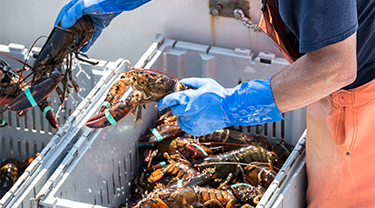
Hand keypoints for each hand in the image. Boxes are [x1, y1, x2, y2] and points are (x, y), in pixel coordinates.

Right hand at [54, 0, 150, 51]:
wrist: (118, 2)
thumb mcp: (83, 5)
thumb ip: (73, 14)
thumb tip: (65, 23)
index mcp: (76, 5)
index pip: (65, 15)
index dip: (60, 23)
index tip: (57, 31)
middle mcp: (83, 12)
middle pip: (74, 25)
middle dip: (70, 34)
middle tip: (66, 41)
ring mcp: (91, 19)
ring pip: (83, 31)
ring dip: (79, 39)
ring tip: (75, 47)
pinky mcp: (99, 25)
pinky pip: (92, 35)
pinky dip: (89, 42)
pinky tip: (85, 48)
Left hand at [157, 78, 282, 135]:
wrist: (231, 109)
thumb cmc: (219, 95)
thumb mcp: (205, 82)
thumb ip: (190, 82)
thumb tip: (181, 83)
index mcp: (188, 98)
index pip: (170, 100)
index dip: (164, 102)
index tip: (160, 104)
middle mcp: (188, 112)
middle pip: (175, 110)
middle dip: (179, 107)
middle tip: (191, 103)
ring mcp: (192, 123)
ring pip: (181, 119)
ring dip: (185, 115)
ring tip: (198, 110)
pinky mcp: (196, 131)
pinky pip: (187, 126)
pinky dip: (190, 122)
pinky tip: (200, 117)